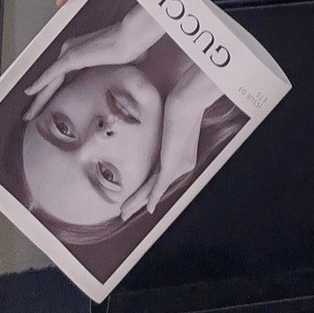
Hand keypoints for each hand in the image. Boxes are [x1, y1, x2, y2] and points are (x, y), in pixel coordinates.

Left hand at [23, 6, 167, 120]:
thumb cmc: (129, 49)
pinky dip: (39, 84)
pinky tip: (30, 93)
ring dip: (38, 98)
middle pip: (51, 80)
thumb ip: (106, 76)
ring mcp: (70, 53)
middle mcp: (71, 50)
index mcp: (80, 53)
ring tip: (29, 114)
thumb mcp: (114, 67)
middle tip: (31, 115)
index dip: (51, 92)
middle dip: (40, 99)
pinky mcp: (71, 57)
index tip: (47, 106)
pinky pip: (51, 74)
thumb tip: (114, 85)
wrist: (132, 37)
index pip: (60, 78)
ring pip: (48, 80)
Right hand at [119, 66, 225, 218]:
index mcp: (183, 155)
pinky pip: (160, 185)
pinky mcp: (171, 164)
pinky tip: (147, 207)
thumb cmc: (182, 104)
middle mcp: (183, 164)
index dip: (148, 189)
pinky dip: (152, 197)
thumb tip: (158, 129)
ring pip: (154, 188)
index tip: (137, 197)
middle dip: (139, 200)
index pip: (161, 177)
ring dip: (138, 202)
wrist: (188, 101)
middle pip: (157, 187)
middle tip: (126, 212)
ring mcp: (178, 165)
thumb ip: (165, 132)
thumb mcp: (171, 122)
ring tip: (125, 212)